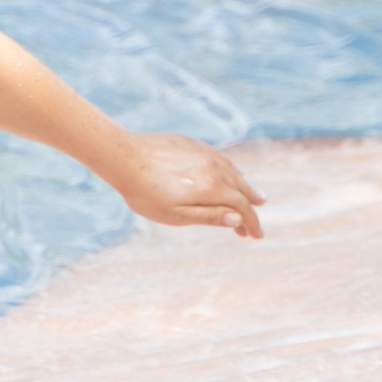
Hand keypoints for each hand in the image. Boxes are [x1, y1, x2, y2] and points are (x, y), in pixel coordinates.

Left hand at [110, 134, 265, 239]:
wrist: (124, 157)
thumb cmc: (146, 193)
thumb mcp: (176, 215)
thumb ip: (209, 216)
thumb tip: (238, 219)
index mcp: (212, 188)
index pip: (241, 207)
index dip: (251, 223)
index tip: (256, 236)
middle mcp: (214, 168)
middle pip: (241, 190)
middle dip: (250, 209)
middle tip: (252, 225)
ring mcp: (205, 154)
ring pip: (234, 173)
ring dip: (245, 188)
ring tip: (256, 198)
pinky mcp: (194, 144)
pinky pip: (222, 160)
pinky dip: (232, 172)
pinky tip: (231, 176)